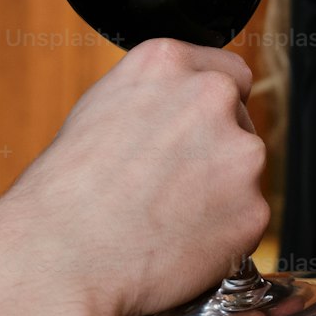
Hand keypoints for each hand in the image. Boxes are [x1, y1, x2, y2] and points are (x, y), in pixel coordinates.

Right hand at [0, 37, 271, 315]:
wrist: (63, 253)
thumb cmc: (66, 188)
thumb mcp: (101, 106)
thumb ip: (155, 96)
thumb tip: (178, 109)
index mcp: (168, 62)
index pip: (227, 72)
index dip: (210, 105)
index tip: (196, 129)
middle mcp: (210, 96)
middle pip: (238, 119)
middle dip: (215, 147)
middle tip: (172, 181)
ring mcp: (238, 152)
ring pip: (244, 170)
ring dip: (221, 189)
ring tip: (167, 215)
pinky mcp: (252, 208)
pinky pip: (245, 217)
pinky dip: (223, 232)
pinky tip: (178, 239)